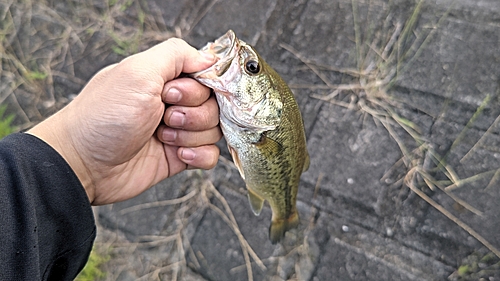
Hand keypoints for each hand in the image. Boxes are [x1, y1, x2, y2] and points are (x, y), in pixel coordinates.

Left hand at [28, 38, 221, 204]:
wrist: (84, 164)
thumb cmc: (104, 117)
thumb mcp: (138, 72)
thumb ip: (176, 54)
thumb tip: (207, 58)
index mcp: (164, 78)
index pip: (205, 76)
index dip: (197, 87)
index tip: (173, 94)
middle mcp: (172, 103)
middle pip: (213, 104)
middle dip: (193, 113)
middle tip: (164, 116)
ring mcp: (177, 130)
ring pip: (213, 129)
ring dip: (192, 134)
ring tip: (162, 137)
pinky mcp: (178, 157)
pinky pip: (210, 155)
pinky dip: (200, 155)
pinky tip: (178, 154)